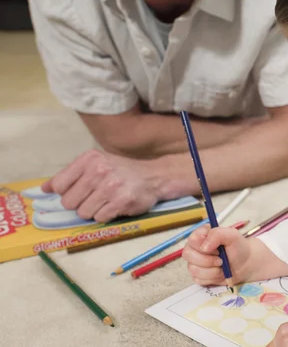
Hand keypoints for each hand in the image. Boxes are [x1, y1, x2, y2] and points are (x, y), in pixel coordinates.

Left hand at [42, 149, 159, 222]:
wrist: (154, 177)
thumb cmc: (122, 171)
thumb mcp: (96, 164)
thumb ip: (69, 175)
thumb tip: (44, 189)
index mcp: (89, 158)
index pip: (60, 186)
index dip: (68, 193)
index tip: (81, 191)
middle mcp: (99, 170)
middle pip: (69, 202)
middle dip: (80, 204)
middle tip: (96, 197)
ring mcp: (111, 186)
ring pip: (83, 212)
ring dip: (94, 211)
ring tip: (107, 201)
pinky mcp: (122, 201)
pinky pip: (100, 218)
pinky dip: (106, 216)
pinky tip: (116, 206)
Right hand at [183, 226, 253, 285]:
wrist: (245, 265)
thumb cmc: (238, 248)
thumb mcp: (232, 235)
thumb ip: (217, 234)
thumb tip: (204, 247)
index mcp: (201, 234)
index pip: (192, 239)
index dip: (204, 246)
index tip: (218, 249)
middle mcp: (195, 247)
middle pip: (188, 254)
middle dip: (207, 260)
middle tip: (221, 259)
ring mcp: (195, 262)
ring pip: (193, 269)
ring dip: (211, 270)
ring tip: (222, 265)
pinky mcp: (197, 275)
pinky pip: (198, 279)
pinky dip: (211, 278)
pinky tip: (219, 273)